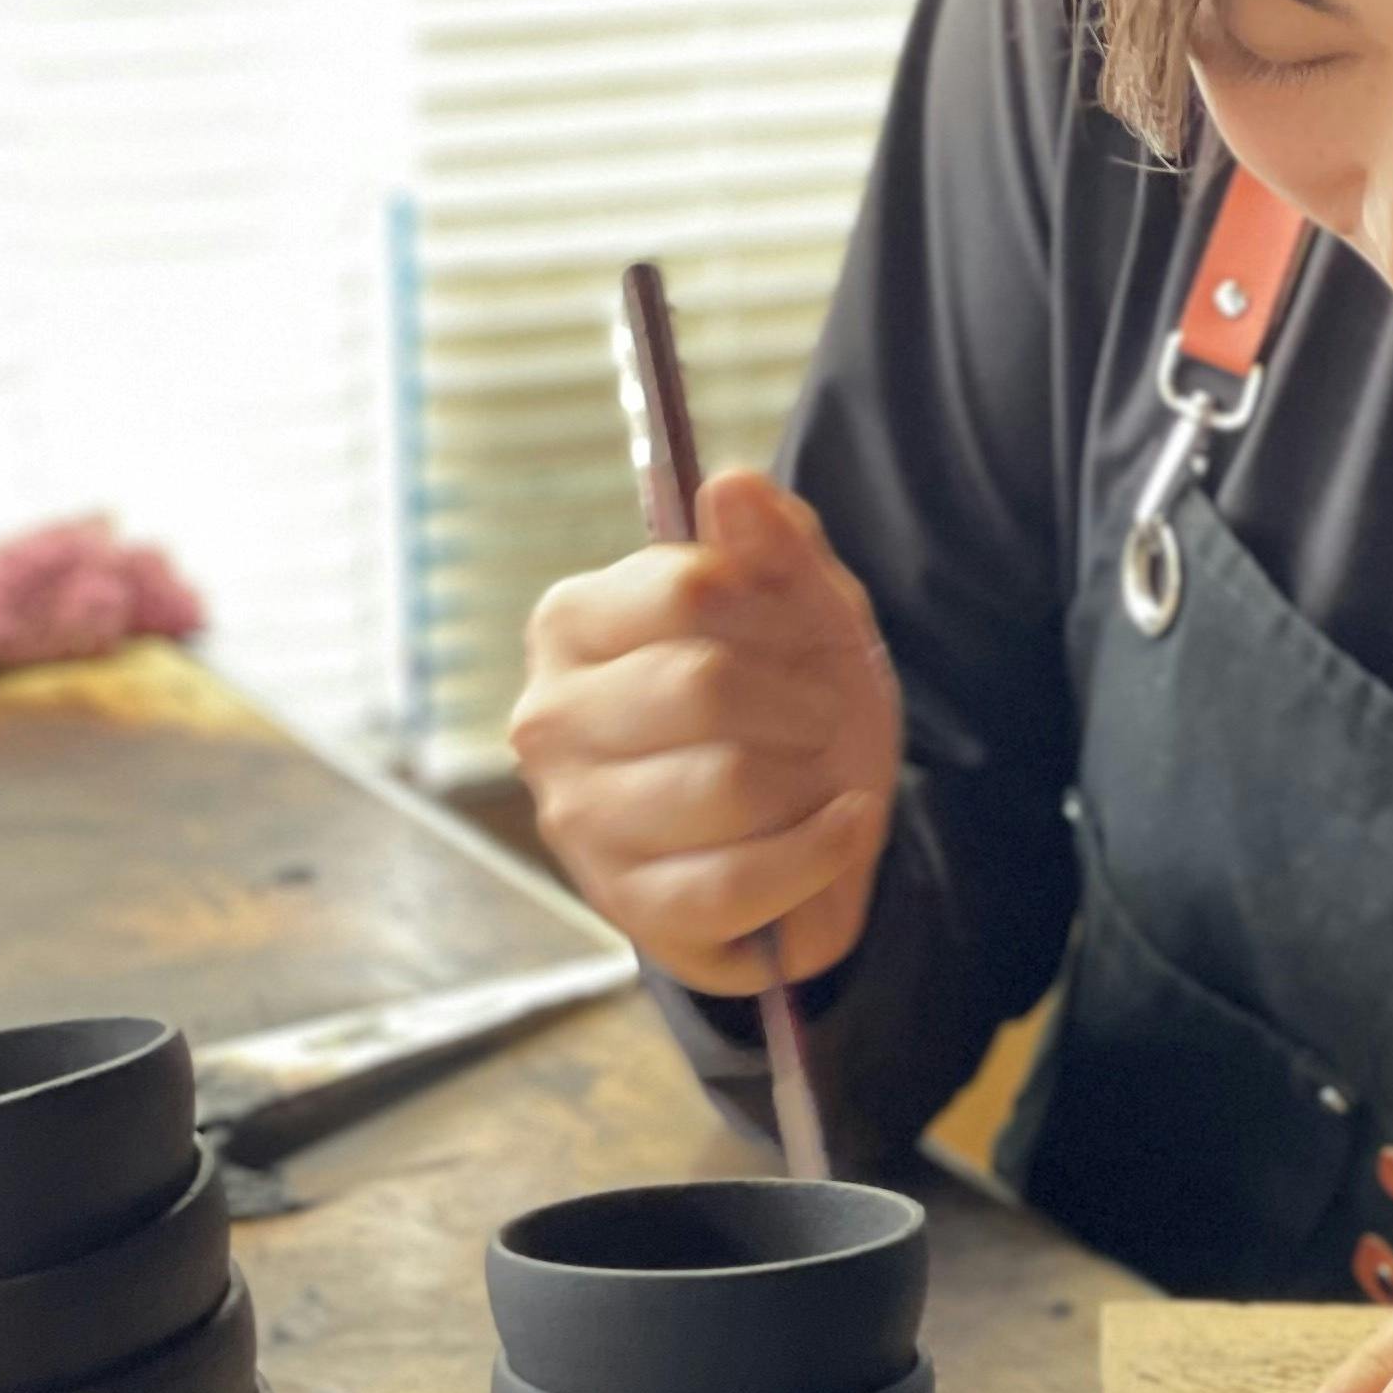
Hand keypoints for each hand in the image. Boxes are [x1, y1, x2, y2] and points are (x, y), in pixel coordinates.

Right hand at [508, 469, 901, 993]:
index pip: (687, 588)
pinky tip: (842, 827)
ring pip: (728, 783)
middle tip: (819, 717)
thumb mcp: (805, 610)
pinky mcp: (629, 908)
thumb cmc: (790, 702)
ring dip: (811, 780)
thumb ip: (774, 544)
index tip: (806, 635)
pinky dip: (819, 852)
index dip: (781, 611)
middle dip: (800, 702)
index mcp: (574, 624)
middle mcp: (551, 720)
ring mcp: (579, 821)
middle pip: (705, 685)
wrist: (814, 826)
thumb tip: (731, 485)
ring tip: (815, 779)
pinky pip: (740, 880)